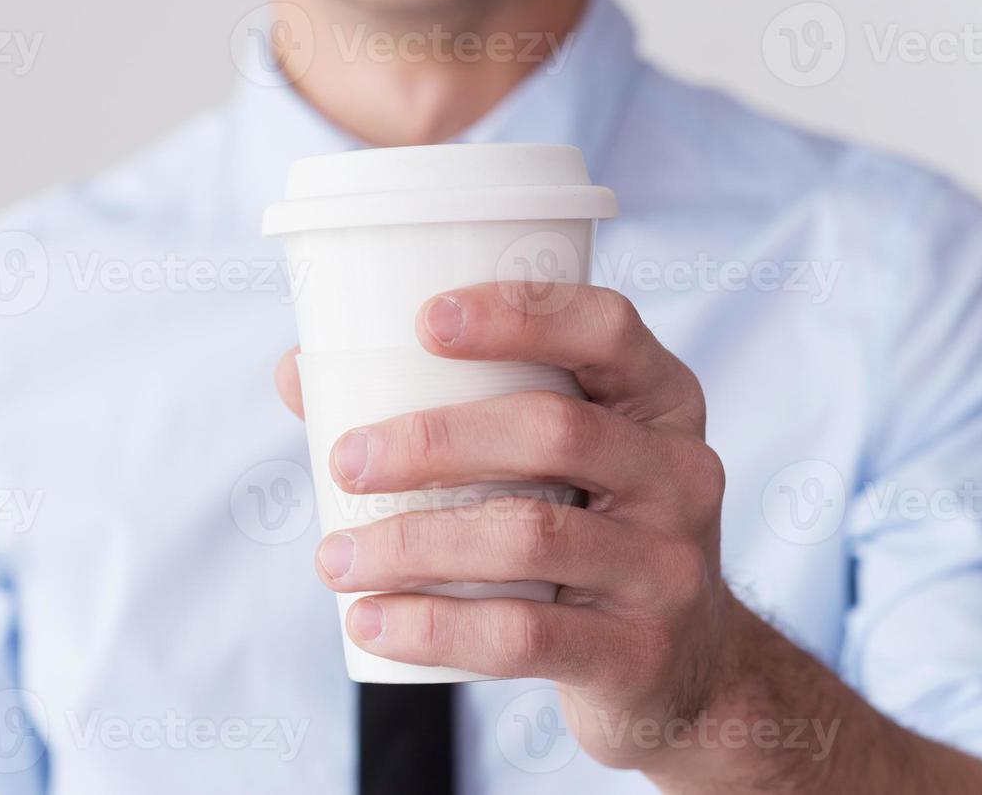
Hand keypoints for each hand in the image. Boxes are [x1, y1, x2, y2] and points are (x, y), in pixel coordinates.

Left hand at [275, 281, 744, 775]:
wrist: (682, 670)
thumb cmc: (582, 530)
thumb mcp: (550, 463)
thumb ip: (444, 408)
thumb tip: (299, 372)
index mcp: (659, 399)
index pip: (606, 329)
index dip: (521, 312)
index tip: (424, 321)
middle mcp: (681, 472)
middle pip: (554, 429)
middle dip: (434, 439)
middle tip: (344, 461)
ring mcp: (669, 567)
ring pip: (529, 535)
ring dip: (412, 543)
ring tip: (333, 558)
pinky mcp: (641, 653)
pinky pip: (526, 636)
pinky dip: (433, 629)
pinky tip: (370, 622)